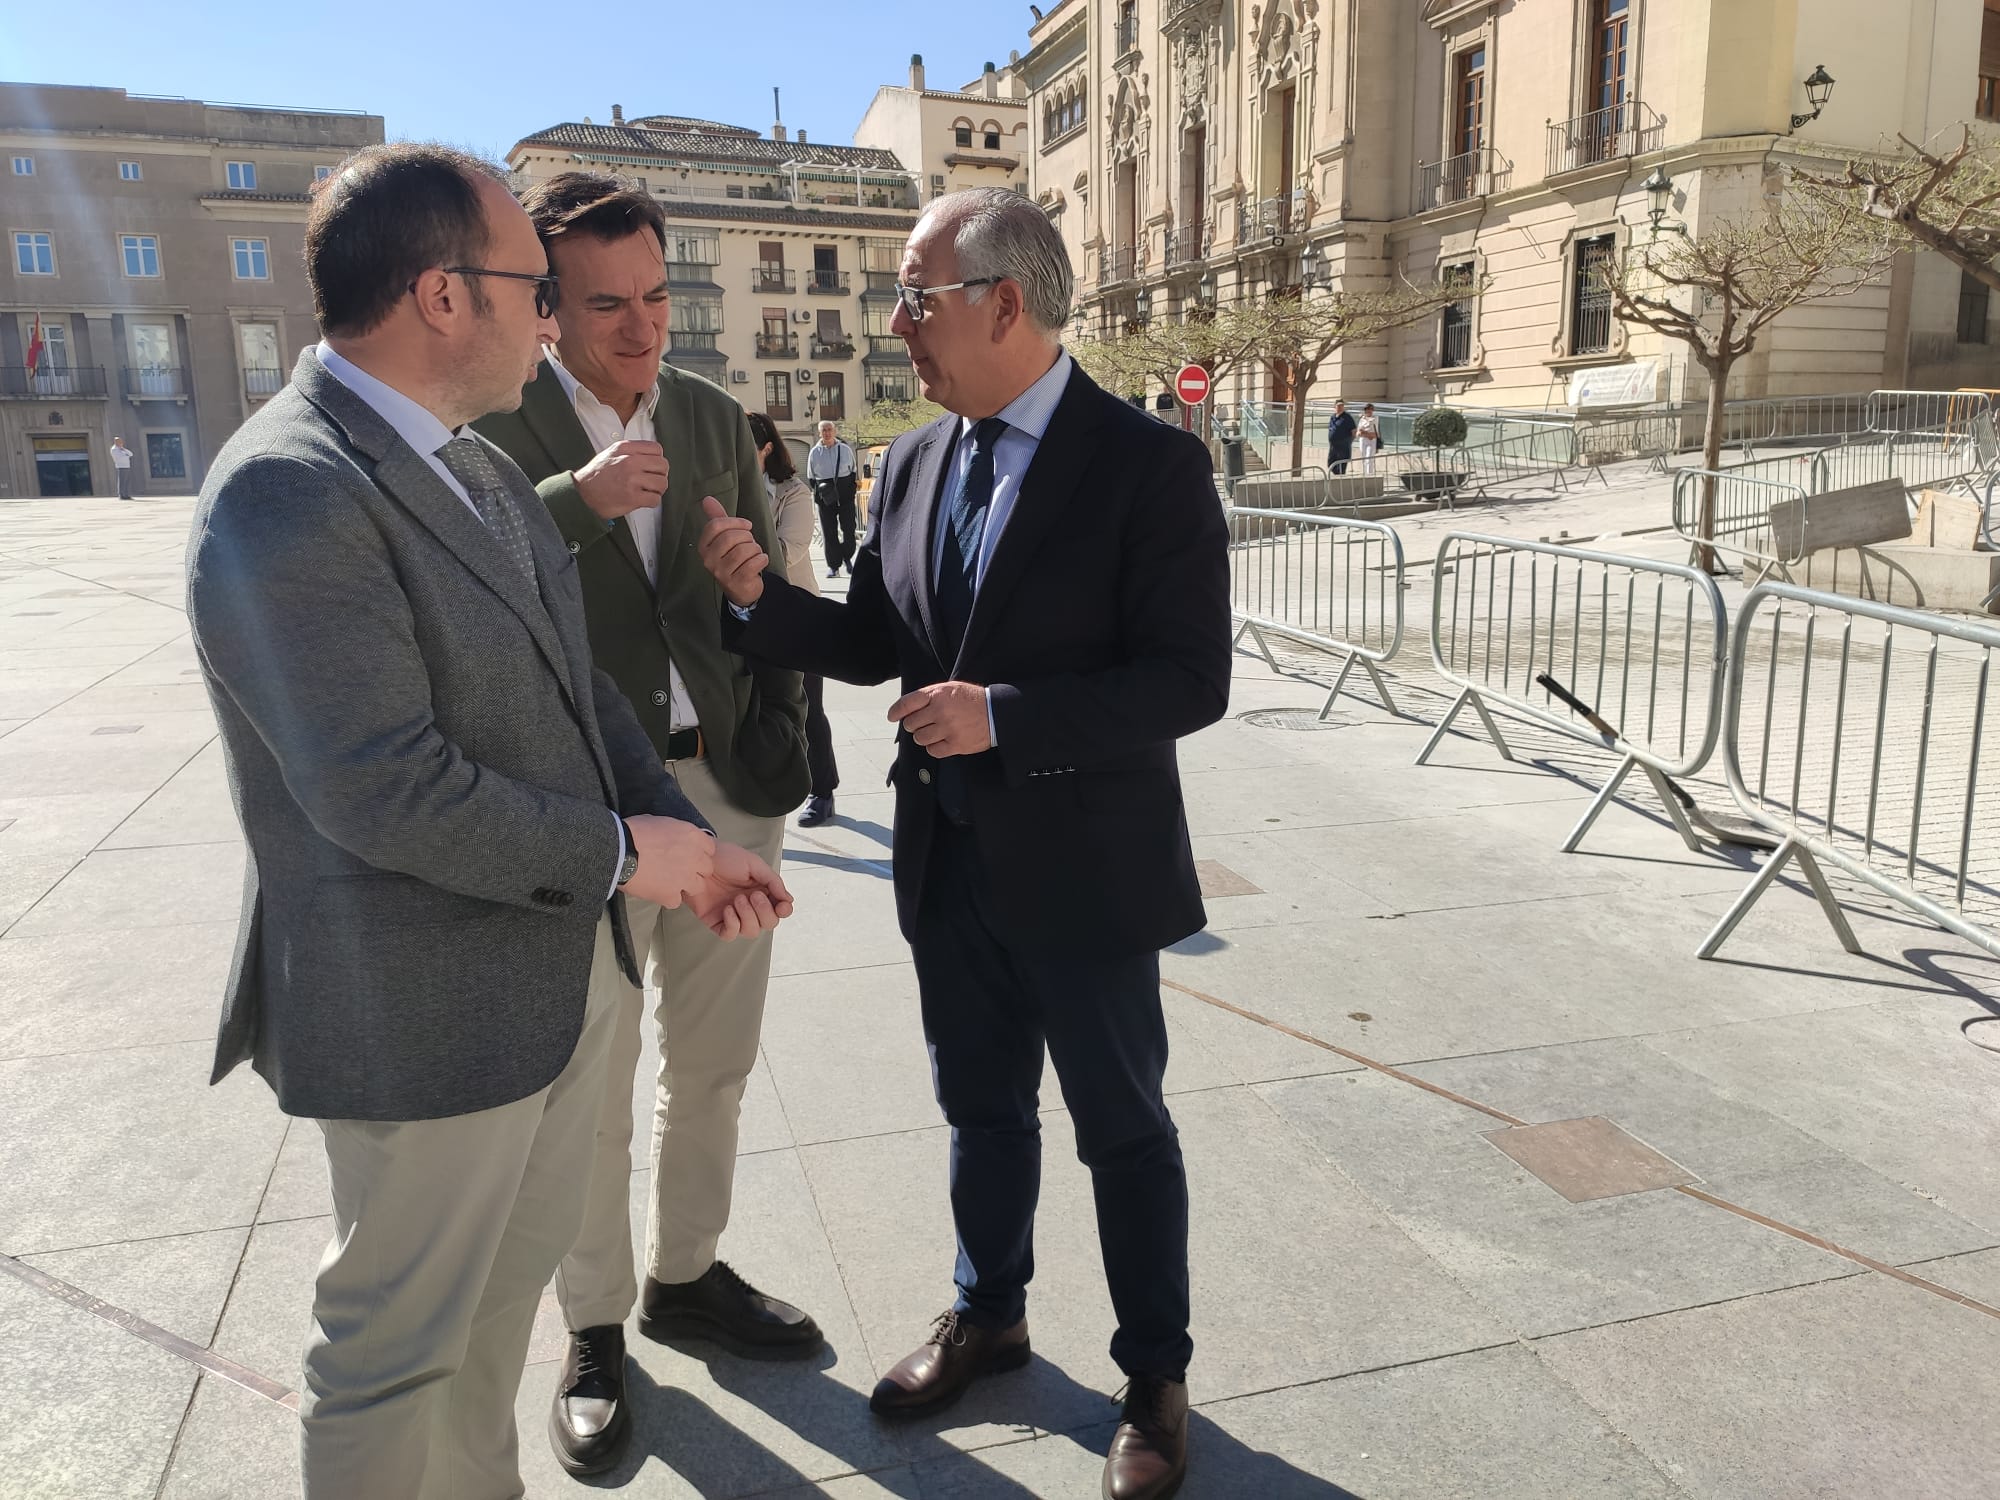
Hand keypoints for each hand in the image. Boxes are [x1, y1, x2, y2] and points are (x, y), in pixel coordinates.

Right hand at [574, 439, 667, 521]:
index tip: (652, 466)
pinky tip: (643, 500)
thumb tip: (652, 456)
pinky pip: (656, 499)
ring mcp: (632, 479)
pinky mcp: (632, 497)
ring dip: (657, 490)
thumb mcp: (611, 453)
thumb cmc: (596, 476)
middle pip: (663, 465)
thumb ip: (631, 451)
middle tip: (652, 480)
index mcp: (625, 448)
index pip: (656, 449)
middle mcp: (630, 461)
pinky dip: (652, 501)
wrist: (581, 494)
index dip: (658, 459)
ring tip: (647, 491)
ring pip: (662, 483)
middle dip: (660, 474)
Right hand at [620, 814, 715, 909]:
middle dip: (695, 869)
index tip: (689, 854)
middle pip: (706, 869)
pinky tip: (656, 890)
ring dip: (685, 885)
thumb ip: (673, 831)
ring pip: (697, 887)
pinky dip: (667, 897)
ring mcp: (684, 878)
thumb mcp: (659, 821)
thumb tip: (671, 835)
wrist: (618, 851)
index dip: (698, 852)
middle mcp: (694, 857)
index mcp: (692, 836)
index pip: (709, 848)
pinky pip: (675, 901)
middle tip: (678, 868)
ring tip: (668, 881)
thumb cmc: (633, 832)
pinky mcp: (671, 895)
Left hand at [680, 841, 794, 939]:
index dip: (784, 911)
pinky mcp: (716, 922)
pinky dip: (732, 925)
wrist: (699, 858)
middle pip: (769, 924)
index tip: (781, 905)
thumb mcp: (754, 864)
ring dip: (748, 916)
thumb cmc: (726, 858)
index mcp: (762, 892)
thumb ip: (773, 881)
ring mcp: (734, 915)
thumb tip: (789, 900)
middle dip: (764, 912)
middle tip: (753, 895)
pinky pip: (729, 935)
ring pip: (751, 932)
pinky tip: (727, 909)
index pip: (780, 910)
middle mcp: (750, 907)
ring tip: (737, 899)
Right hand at [698, 496, 767, 607]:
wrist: (741, 589)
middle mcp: (708, 560)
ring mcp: (721, 573)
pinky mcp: (736, 582)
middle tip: (750, 543)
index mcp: (704, 547)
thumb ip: (717, 518)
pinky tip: (760, 562)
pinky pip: (753, 563)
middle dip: (747, 537)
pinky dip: (762, 559)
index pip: (715, 526)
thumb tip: (707, 499)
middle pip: (730, 537)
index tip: (747, 526)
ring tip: (754, 554)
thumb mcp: (725, 537)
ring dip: (756, 549)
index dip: (735, 522)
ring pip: (744, 550)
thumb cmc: (734, 559)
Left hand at [888, 681, 991, 757]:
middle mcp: (940, 712)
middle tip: (924, 723)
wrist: (996, 712)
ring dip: (924, 736)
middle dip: (914, 724)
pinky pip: (933, 750)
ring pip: (920, 738)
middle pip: (911, 724)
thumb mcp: (950, 688)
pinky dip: (934, 747)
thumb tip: (907, 708)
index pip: (907, 704)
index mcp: (937, 695)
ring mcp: (948, 729)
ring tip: (935, 731)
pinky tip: (942, 740)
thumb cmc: (971, 699)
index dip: (896, 711)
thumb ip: (929, 695)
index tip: (892, 717)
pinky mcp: (955, 744)